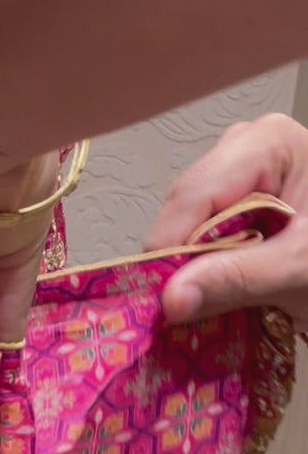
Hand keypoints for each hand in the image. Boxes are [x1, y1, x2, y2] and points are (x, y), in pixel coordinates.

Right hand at [149, 113, 307, 331]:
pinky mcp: (243, 207)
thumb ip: (237, 279)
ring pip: (190, 229)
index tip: (159, 299)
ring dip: (194, 271)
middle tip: (181, 311)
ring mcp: (243, 177)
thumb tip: (173, 297)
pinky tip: (217, 294)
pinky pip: (204, 240)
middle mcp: (249, 150)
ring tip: (208, 305)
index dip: (169, 249)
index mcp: (269, 142)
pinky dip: (208, 271)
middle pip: (186, 210)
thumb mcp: (301, 267)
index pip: (194, 194)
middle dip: (182, 261)